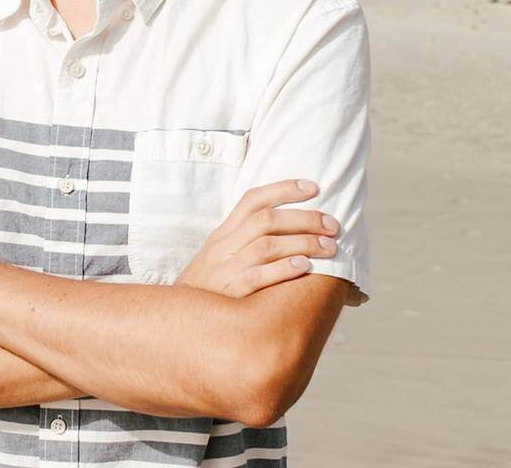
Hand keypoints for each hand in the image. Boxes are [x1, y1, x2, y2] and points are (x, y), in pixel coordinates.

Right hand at [173, 179, 339, 297]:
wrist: (177, 323)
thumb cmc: (208, 288)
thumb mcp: (220, 257)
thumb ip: (246, 241)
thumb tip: (290, 228)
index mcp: (223, 233)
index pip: (253, 199)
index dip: (284, 189)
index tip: (314, 187)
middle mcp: (223, 246)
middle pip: (266, 220)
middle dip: (304, 219)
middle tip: (333, 225)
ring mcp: (224, 269)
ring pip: (265, 246)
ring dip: (302, 243)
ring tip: (330, 247)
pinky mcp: (228, 294)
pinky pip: (256, 277)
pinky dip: (282, 270)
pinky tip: (304, 267)